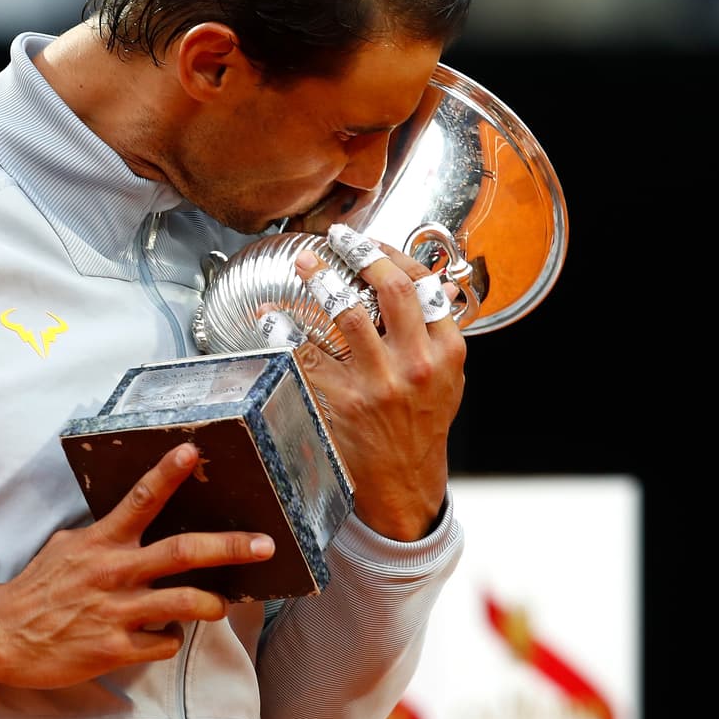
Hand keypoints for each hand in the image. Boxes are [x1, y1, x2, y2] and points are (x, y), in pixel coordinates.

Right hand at [0, 443, 274, 688]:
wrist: (2, 634)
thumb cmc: (41, 588)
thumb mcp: (69, 546)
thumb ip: (105, 535)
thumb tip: (133, 522)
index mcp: (103, 541)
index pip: (141, 499)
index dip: (169, 473)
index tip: (193, 452)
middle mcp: (114, 571)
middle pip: (182, 552)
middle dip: (229, 546)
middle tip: (264, 544)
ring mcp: (117, 611)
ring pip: (183, 603)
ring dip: (211, 603)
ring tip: (222, 604)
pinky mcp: (115, 647)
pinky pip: (162, 643)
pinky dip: (170, 639)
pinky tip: (163, 636)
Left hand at [287, 239, 464, 540]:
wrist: (406, 482)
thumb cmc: (422, 425)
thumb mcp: (447, 378)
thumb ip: (437, 332)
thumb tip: (428, 285)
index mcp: (445, 352)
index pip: (424, 286)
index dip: (394, 255)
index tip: (371, 242)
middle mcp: (414, 363)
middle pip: (391, 289)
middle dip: (362, 254)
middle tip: (338, 236)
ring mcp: (377, 383)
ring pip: (346, 314)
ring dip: (321, 279)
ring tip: (304, 261)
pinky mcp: (342, 401)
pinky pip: (307, 354)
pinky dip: (285, 329)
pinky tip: (271, 315)